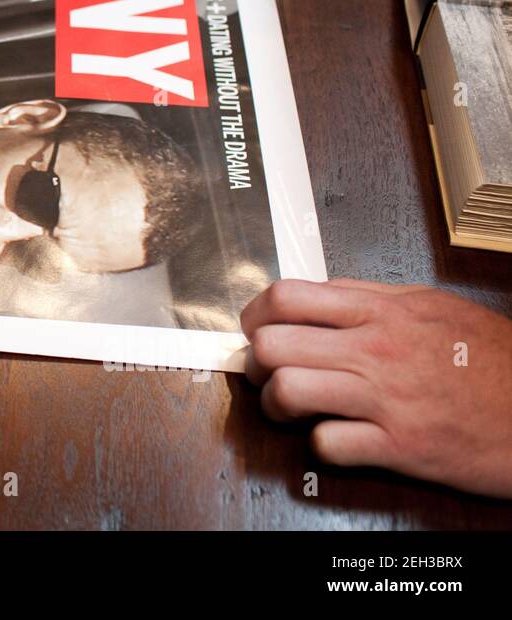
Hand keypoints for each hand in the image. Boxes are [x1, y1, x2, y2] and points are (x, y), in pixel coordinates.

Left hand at [242, 278, 511, 498]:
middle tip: (267, 372)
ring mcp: (385, 399)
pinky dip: (320, 443)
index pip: (285, 297)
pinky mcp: (399, 446)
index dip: (255, 315)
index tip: (256, 329)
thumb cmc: (490, 358)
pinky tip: (334, 435)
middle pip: (272, 345)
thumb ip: (369, 297)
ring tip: (292, 406)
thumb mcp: (430, 306)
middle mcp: (376, 350)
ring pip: (287, 391)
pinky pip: (326, 443)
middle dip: (257, 362)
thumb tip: (318, 296)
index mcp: (380, 311)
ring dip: (278, 403)